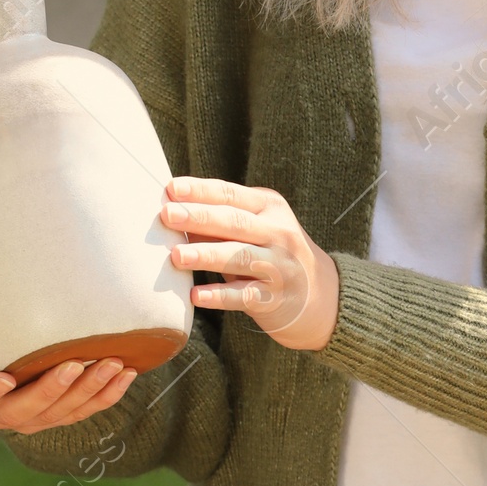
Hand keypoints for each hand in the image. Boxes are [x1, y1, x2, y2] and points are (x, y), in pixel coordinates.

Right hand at [0, 267, 137, 435]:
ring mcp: (21, 413)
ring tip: (111, 365)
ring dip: (84, 394)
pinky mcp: (52, 413)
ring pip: (52, 415)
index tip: (5, 380)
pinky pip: (79, 412)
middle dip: (47, 392)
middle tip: (75, 364)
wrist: (15, 320)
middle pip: (14, 410)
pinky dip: (104, 397)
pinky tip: (124, 375)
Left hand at [160, 177, 340, 351]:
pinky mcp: (275, 297)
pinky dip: (220, 296)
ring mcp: (279, 265)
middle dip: (199, 217)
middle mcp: (278, 233)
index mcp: (270, 208)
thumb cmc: (271, 253)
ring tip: (177, 255)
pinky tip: (196, 296)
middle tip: (167, 215)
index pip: (231, 195)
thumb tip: (172, 213)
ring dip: (206, 255)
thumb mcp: (254, 230)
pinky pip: (244, 295)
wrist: (319, 294)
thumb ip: (219, 222)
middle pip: (235, 222)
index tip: (171, 188)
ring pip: (240, 257)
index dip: (201, 191)